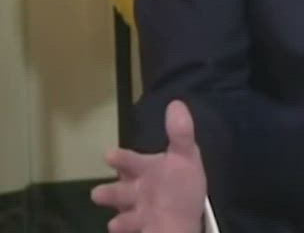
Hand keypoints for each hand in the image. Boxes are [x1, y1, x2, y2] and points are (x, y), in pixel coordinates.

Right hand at [91, 100, 206, 232]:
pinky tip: (118, 224)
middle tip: (98, 194)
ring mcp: (135, 210)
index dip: (121, 159)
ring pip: (121, 207)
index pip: (131, 162)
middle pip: (120, 189)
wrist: (186, 224)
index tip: (109, 155)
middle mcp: (137, 189)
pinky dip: (122, 224)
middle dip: (109, 192)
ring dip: (114, 209)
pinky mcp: (135, 227)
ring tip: (107, 209)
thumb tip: (175, 103)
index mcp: (148, 171)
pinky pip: (126, 225)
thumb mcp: (186, 158)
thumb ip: (180, 133)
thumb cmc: (183, 188)